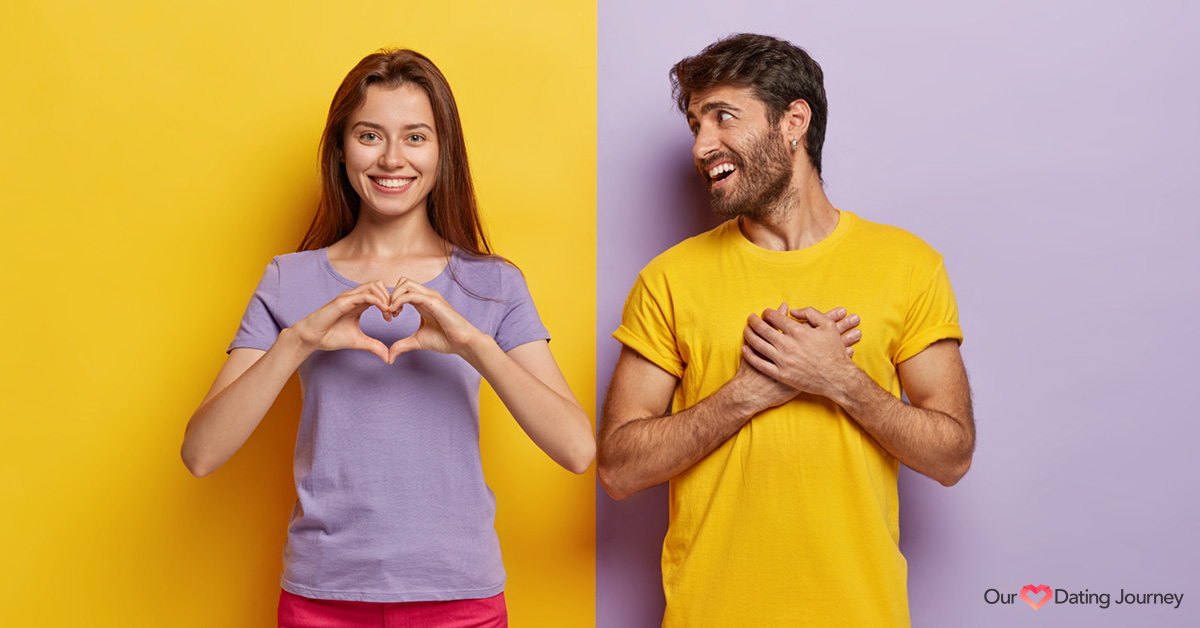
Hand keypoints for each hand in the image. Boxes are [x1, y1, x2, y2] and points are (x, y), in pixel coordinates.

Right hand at [289, 281, 393, 361]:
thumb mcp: (358, 342)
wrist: (312, 338)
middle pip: (379, 284)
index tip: (394, 316)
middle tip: (394, 313)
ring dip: (385, 297)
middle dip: (390, 296)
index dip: (390, 302)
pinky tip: (384, 311)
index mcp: (359, 303)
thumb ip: (373, 346)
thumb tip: (388, 357)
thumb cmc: (330, 337)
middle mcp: (355, 297)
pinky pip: (365, 295)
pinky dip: (378, 301)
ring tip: (389, 313)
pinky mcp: (343, 301)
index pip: (379, 293)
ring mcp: (349, 297)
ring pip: (374, 285)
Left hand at [386, 278, 487, 360]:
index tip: (389, 316)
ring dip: (394, 296)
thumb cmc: (445, 340)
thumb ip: (402, 345)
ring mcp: (430, 297)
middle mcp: (426, 296)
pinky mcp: (434, 302)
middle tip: (389, 313)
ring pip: (405, 284)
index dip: (392, 300)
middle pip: (403, 282)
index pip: (403, 289)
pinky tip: (395, 313)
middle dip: (391, 295)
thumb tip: (390, 357)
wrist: (462, 343)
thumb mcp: (417, 341)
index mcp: (422, 302)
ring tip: (392, 312)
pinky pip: (411, 295)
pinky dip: (399, 301)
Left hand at [741, 304, 860, 399]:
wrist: (837, 378)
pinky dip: (750, 355)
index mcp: (798, 332)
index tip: (765, 313)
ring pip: (758, 345)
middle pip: (763, 329)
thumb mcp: (828, 326)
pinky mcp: (781, 375)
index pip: (775, 317)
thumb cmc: (834, 351)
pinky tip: (745, 349)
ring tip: (746, 330)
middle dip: (754, 321)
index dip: (768, 313)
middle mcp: (788, 345)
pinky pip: (760, 364)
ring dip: (749, 335)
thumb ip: (810, 313)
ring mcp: (783, 361)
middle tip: (750, 318)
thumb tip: (792, 311)